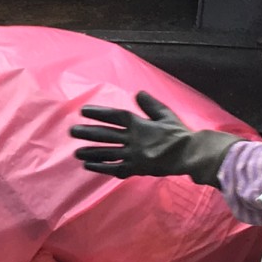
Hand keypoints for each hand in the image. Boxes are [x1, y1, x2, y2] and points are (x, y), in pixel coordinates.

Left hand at [69, 92, 242, 184]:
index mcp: (139, 124)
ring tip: (76, 152)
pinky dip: (101, 167)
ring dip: (90, 152)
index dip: (99, 113)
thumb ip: (150, 104)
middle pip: (106, 134)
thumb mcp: (165, 114)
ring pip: (107, 152)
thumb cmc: (178, 133)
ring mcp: (133, 155)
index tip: (83, 111)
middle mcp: (133, 139)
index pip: (115, 116)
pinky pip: (115, 168)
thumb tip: (138, 93)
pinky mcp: (136, 168)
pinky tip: (88, 166)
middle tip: (72, 131)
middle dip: (88, 133)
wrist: (189, 154)